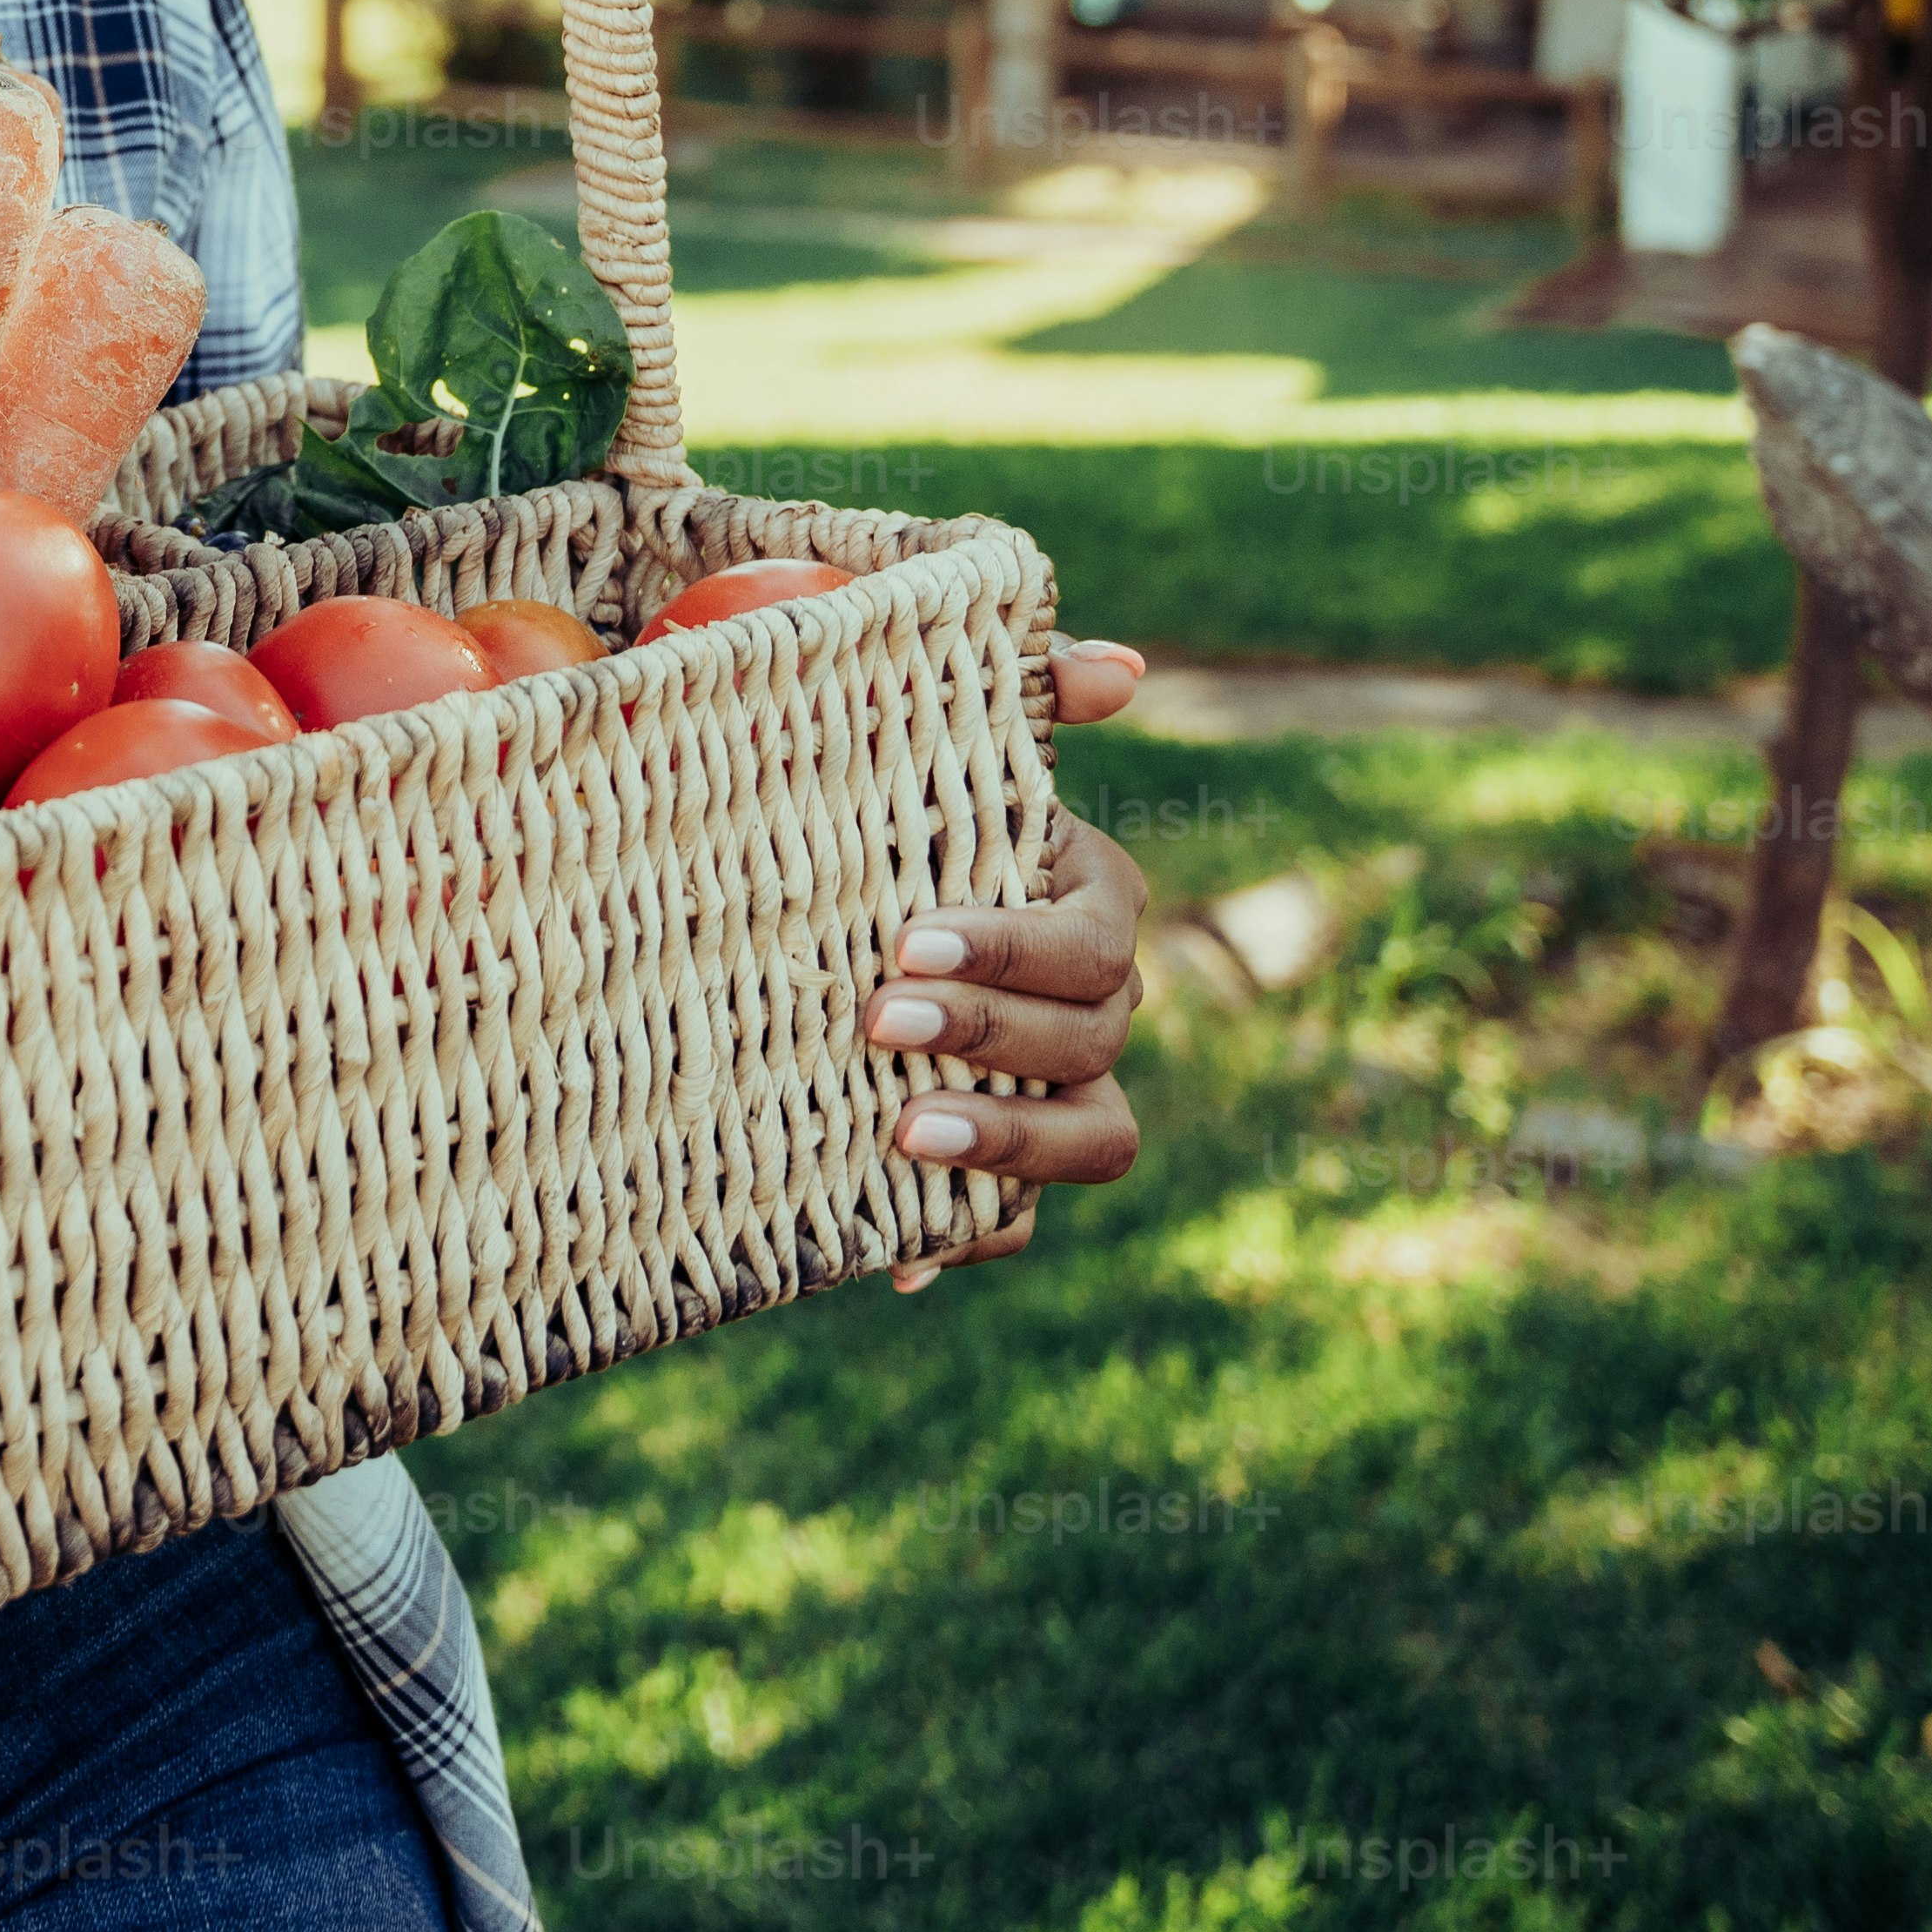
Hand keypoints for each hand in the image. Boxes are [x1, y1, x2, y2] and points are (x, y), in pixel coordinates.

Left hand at [879, 635, 1153, 1289]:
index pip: (1090, 940)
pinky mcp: (1005, 1162)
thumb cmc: (882, 792)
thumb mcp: (927, 726)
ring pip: (1093, 1140)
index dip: (1012, 950)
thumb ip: (1024, 687)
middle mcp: (1094, 1001)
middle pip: (1091, 1042)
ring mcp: (1059, 1089)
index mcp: (1088, 897)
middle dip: (989, 1036)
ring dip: (1010, 1146)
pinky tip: (900, 1261)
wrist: (811, 883)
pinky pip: (1020, 1221)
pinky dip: (968, 1242)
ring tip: (905, 1137)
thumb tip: (1119, 671)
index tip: (907, 940)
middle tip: (875, 1022)